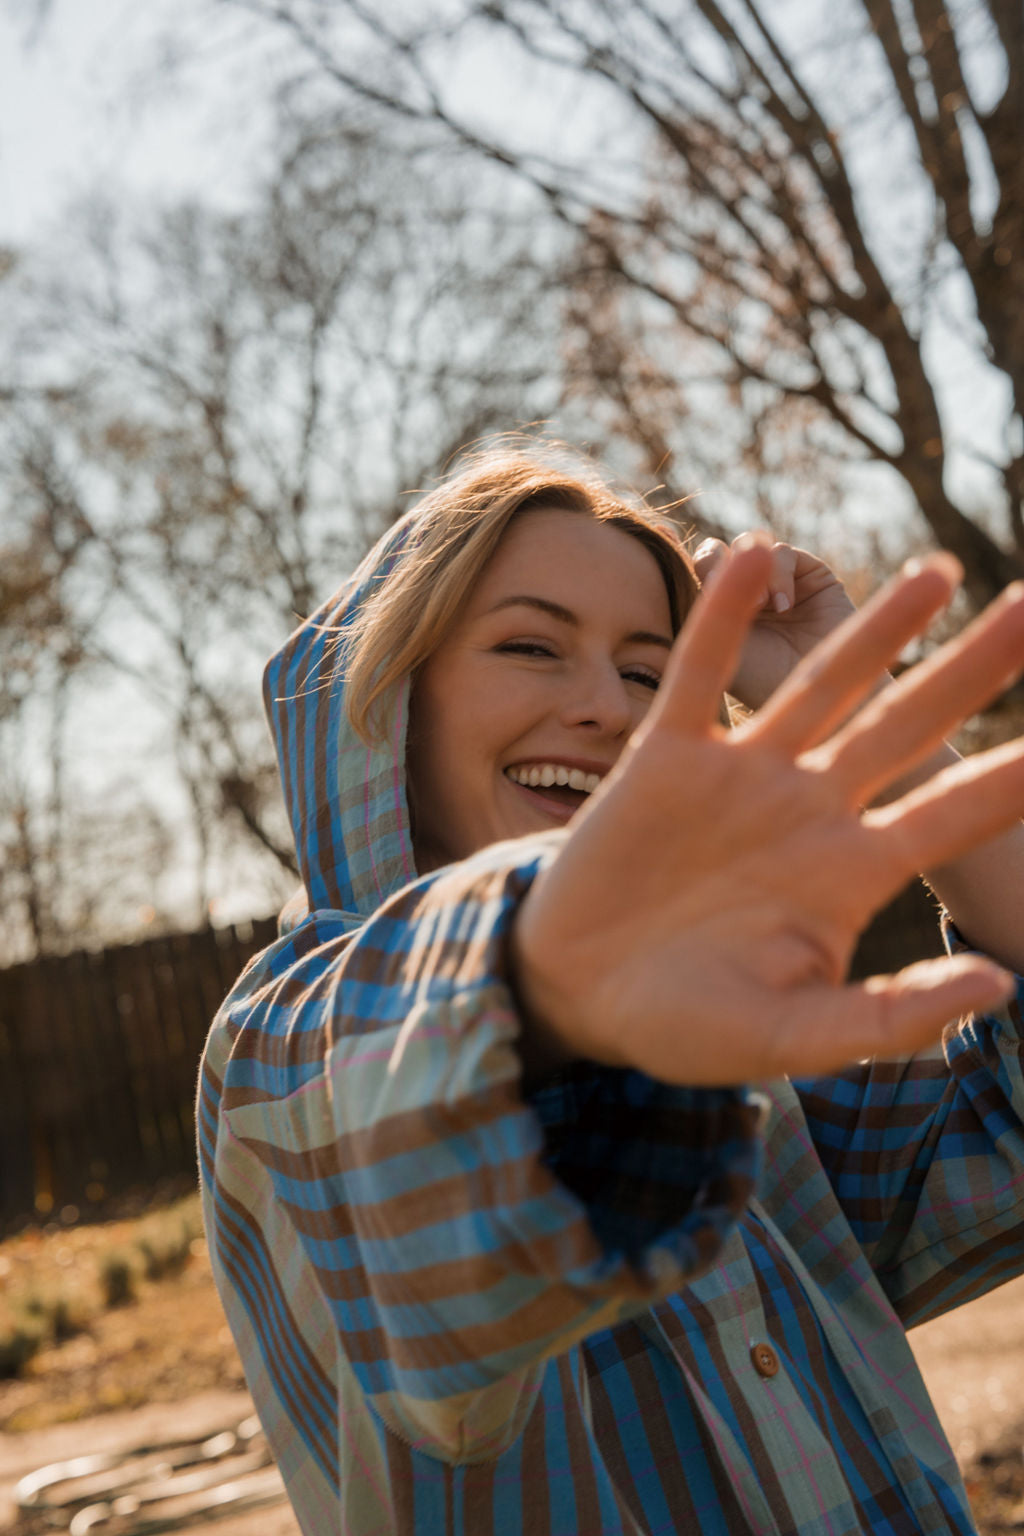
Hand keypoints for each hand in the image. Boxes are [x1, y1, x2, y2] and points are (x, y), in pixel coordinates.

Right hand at [513, 538, 1023, 1085]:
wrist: (578, 993)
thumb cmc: (686, 1025)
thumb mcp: (792, 1037)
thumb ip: (888, 1018)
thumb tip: (999, 988)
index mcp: (849, 873)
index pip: (952, 814)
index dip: (1016, 777)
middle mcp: (808, 809)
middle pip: (904, 725)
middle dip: (970, 669)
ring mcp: (741, 776)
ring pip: (821, 685)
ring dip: (876, 630)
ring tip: (936, 574)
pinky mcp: (667, 757)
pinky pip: (697, 674)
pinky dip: (723, 617)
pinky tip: (756, 553)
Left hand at [693, 536, 855, 708]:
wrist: (822, 704)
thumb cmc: (762, 686)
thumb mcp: (717, 650)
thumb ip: (703, 611)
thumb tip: (698, 564)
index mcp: (718, 607)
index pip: (697, 569)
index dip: (699, 570)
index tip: (708, 598)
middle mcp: (748, 591)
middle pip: (718, 549)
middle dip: (718, 562)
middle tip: (728, 590)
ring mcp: (780, 581)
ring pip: (751, 544)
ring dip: (752, 570)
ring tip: (763, 606)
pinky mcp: (813, 576)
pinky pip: (783, 552)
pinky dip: (779, 572)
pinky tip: (784, 605)